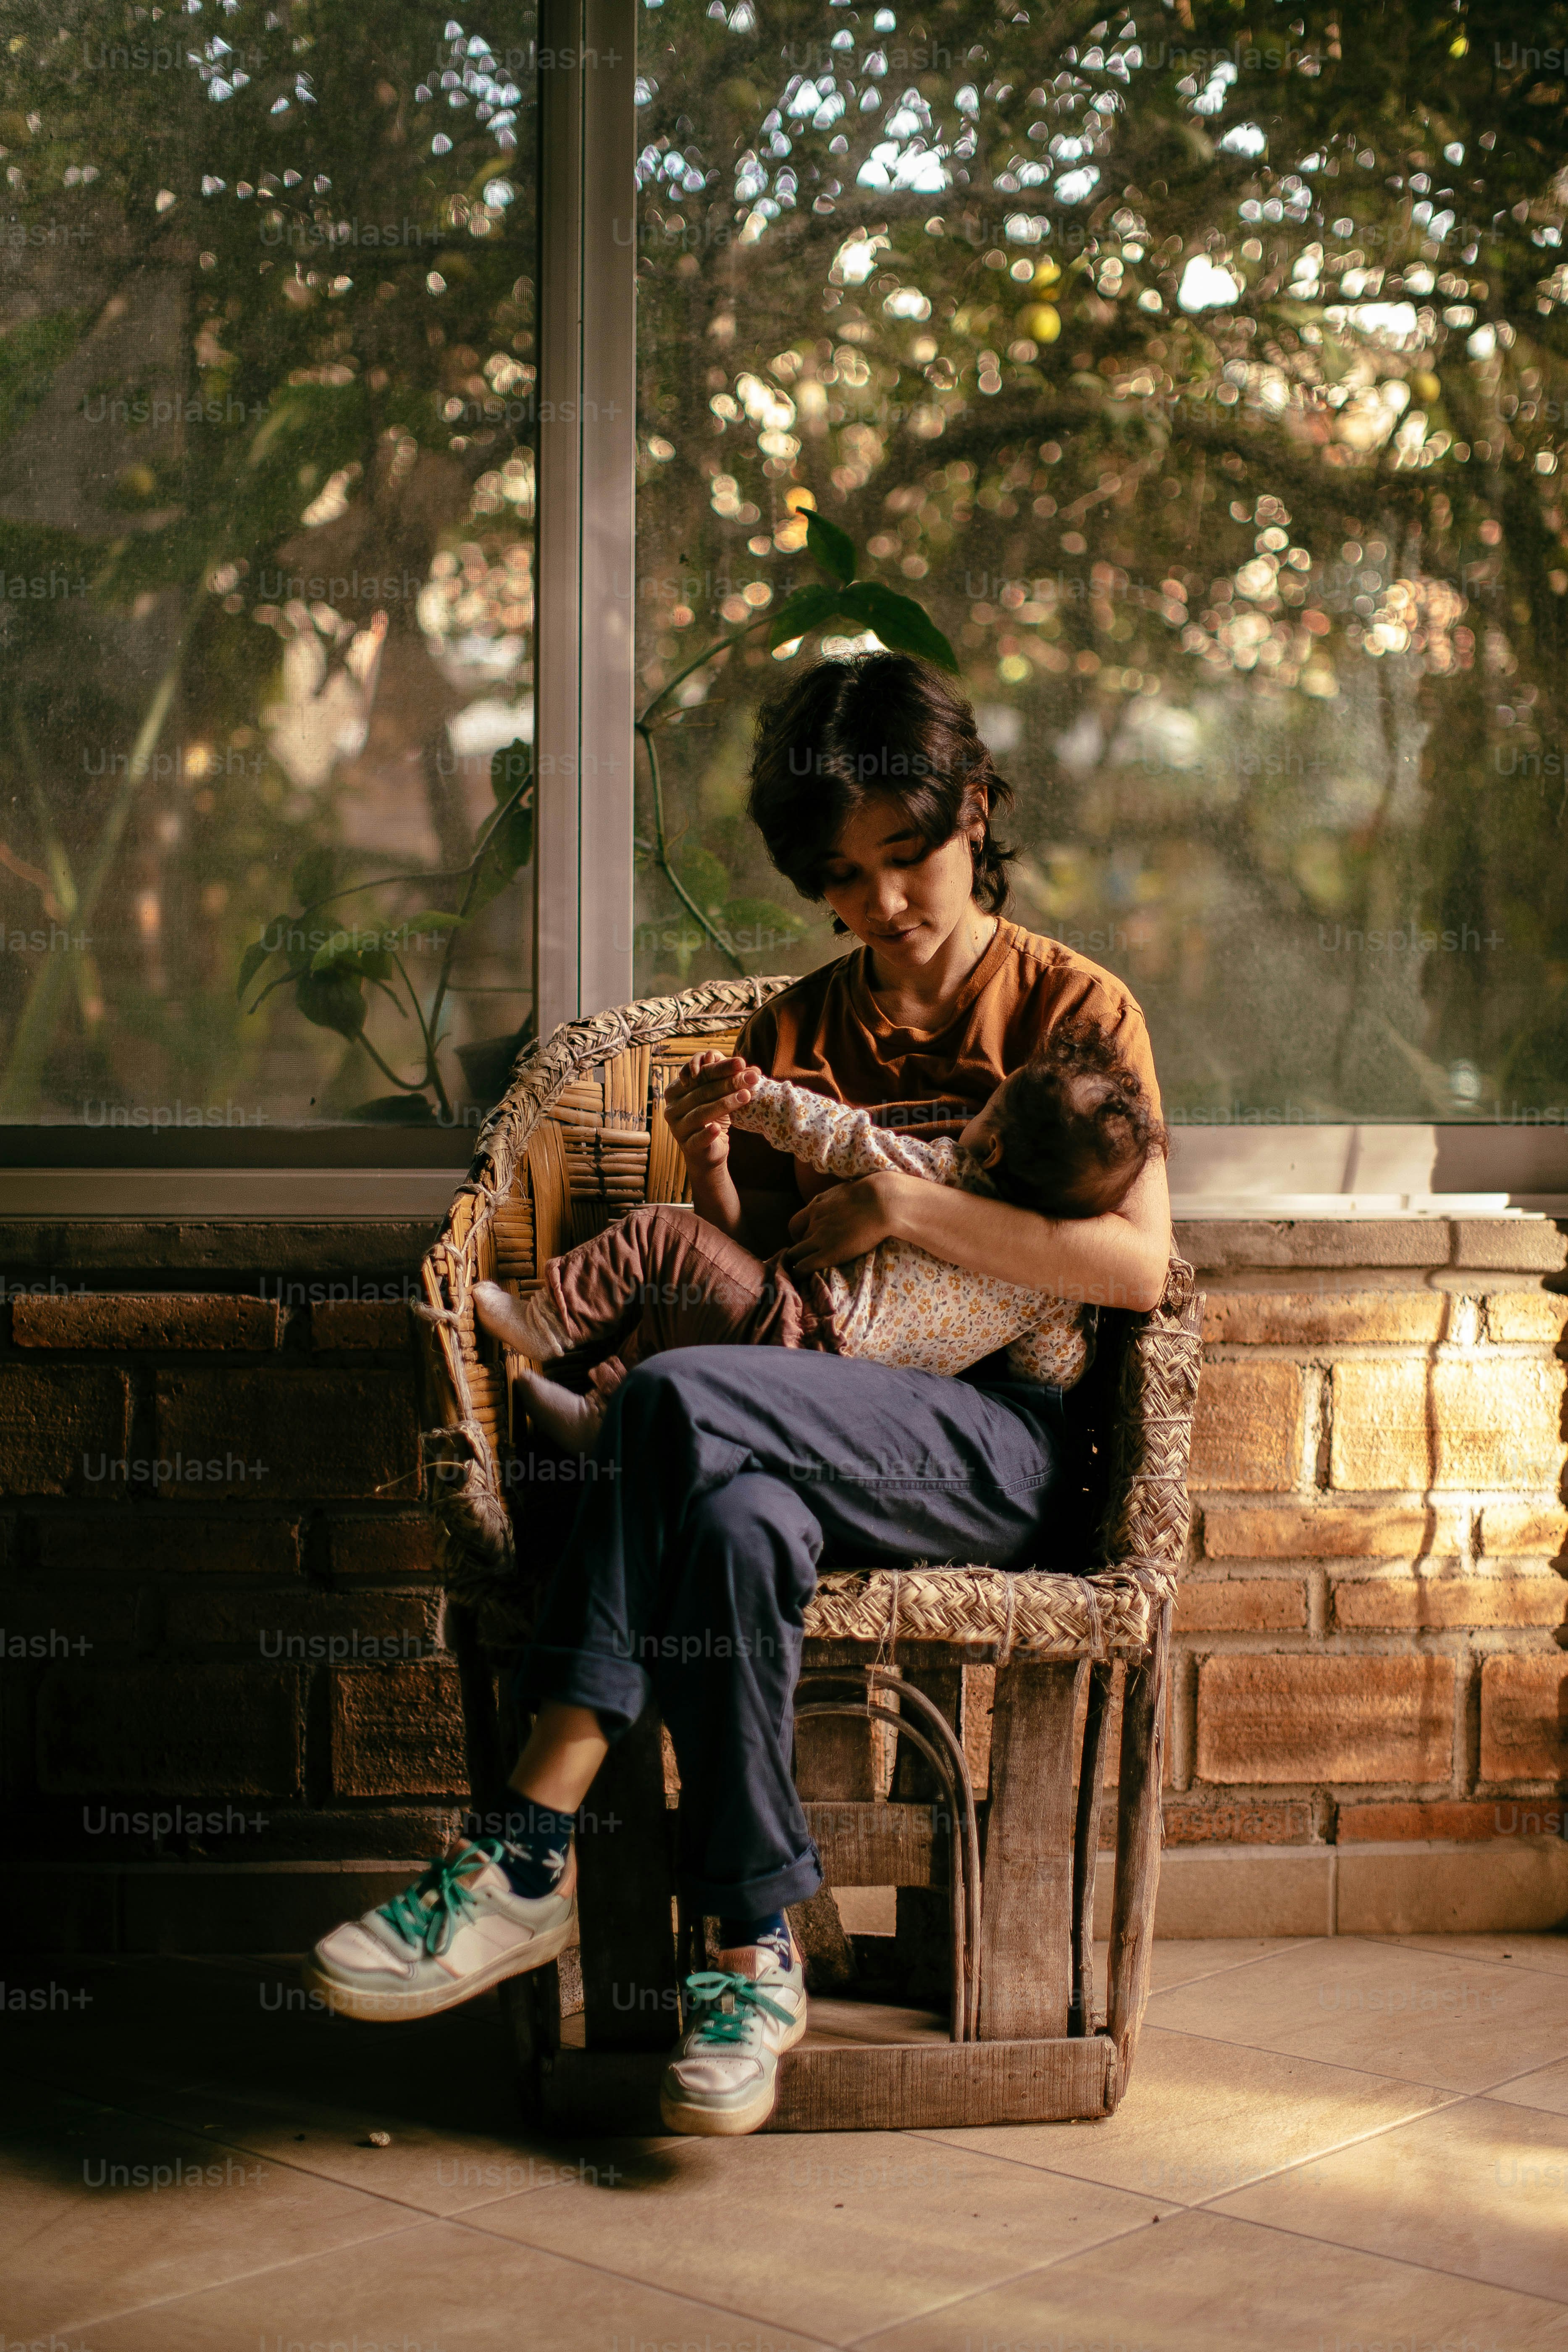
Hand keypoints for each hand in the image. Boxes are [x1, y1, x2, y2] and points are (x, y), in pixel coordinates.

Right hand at [662, 1050, 763, 1178]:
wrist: (708, 1152)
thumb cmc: (712, 1118)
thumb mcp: (717, 1097)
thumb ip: (727, 1081)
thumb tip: (754, 1069)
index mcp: (674, 1091)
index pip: (699, 1075)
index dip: (721, 1068)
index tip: (742, 1062)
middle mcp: (672, 1108)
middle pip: (702, 1092)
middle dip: (728, 1083)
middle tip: (751, 1077)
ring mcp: (677, 1128)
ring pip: (701, 1113)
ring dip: (724, 1103)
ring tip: (746, 1095)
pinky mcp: (687, 1146)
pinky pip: (698, 1139)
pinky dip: (707, 1134)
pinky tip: (719, 1128)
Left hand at [782, 1171, 905, 1273]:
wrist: (881, 1204)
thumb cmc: (873, 1194)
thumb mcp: (845, 1191)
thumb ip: (836, 1200)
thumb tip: (840, 1202)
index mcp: (818, 1205)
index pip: (796, 1223)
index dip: (800, 1234)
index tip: (807, 1240)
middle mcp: (814, 1220)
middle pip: (797, 1239)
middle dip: (800, 1248)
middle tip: (810, 1256)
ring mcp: (820, 1237)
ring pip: (796, 1253)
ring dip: (799, 1260)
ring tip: (804, 1268)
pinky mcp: (829, 1253)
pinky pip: (804, 1266)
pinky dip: (799, 1272)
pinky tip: (802, 1276)